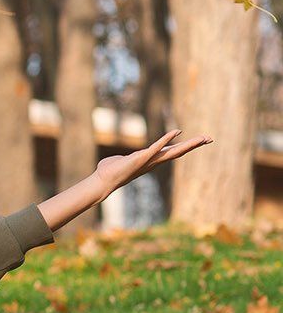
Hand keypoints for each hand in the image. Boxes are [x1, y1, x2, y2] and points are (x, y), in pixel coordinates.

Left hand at [94, 129, 210, 191]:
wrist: (102, 181)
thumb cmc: (110, 171)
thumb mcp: (123, 161)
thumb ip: (126, 159)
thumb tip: (120, 159)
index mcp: (152, 160)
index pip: (173, 152)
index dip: (186, 146)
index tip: (200, 141)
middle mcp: (154, 161)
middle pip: (178, 152)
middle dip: (194, 145)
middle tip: (210, 138)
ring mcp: (149, 160)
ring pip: (173, 151)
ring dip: (188, 144)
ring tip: (203, 138)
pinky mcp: (141, 157)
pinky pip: (156, 147)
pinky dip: (166, 138)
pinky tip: (177, 131)